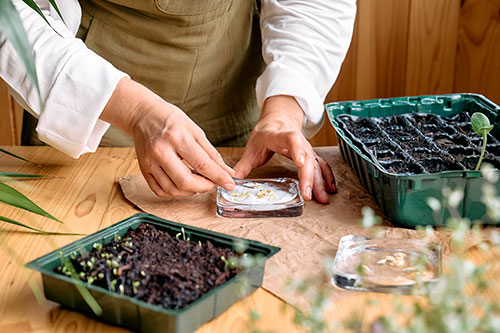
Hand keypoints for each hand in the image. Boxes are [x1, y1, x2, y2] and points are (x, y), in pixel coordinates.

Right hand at [100, 78, 234, 196]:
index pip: (202, 164)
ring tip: (198, 182)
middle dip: (204, 187)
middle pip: (185, 182)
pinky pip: (160, 191)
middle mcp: (160, 151)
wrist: (143, 115)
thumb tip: (227, 171)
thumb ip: (211, 153)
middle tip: (213, 183)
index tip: (229, 184)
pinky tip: (183, 185)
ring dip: (190, 191)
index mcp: (177, 138)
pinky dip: (175, 192)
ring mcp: (149, 162)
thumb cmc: (170, 119)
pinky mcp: (143, 170)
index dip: (218, 177)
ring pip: (172, 190)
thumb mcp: (195, 130)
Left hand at [234, 95, 335, 202]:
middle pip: (306, 158)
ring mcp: (306, 149)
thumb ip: (243, 164)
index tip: (301, 163)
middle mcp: (298, 142)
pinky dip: (326, 177)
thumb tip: (232, 179)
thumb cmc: (266, 133)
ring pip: (315, 164)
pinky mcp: (310, 156)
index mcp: (281, 136)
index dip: (297, 150)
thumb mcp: (252, 146)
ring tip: (321, 198)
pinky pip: (321, 166)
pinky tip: (329, 190)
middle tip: (307, 194)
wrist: (279, 119)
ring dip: (319, 181)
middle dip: (308, 177)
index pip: (291, 140)